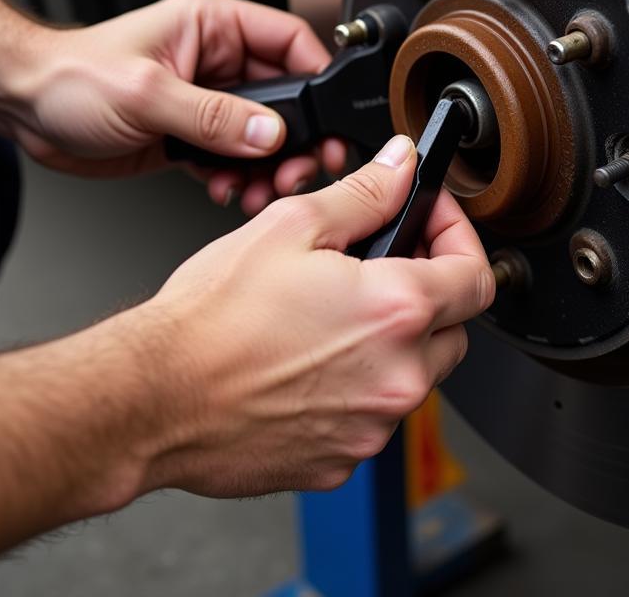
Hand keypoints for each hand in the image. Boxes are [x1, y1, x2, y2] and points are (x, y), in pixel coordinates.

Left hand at [15, 0, 346, 211]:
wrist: (23, 108)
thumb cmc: (69, 76)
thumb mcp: (145, 92)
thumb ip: (212, 115)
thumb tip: (268, 132)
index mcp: (213, 25)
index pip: (289, 40)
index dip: (316, 76)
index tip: (330, 114)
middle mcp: (217, 60)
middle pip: (286, 96)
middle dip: (297, 136)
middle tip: (301, 167)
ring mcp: (208, 99)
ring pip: (264, 133)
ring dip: (268, 166)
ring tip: (261, 188)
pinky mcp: (193, 133)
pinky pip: (236, 157)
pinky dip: (240, 178)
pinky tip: (228, 189)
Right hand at [136, 134, 492, 495]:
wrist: (152, 398)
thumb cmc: (211, 319)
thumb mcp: (292, 226)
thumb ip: (365, 193)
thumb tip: (402, 166)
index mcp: (397, 311)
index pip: (476, 276)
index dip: (459, 238)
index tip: (433, 224)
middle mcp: (398, 377)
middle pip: (452, 329)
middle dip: (427, 293)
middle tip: (378, 268)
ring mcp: (372, 427)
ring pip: (413, 376)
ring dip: (392, 344)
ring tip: (332, 317)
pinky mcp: (341, 461)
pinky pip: (372, 417)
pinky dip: (358, 389)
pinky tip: (311, 365)